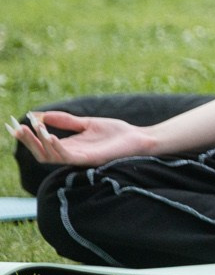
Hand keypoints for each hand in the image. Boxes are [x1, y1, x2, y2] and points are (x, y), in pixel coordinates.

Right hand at [8, 110, 153, 167]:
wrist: (139, 138)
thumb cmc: (115, 133)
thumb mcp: (87, 123)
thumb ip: (66, 120)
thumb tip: (41, 114)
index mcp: (69, 146)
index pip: (41, 144)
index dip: (28, 136)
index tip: (15, 124)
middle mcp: (71, 154)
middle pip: (41, 153)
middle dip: (28, 141)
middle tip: (17, 128)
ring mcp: (79, 158)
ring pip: (51, 156)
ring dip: (40, 143)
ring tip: (33, 128)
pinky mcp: (90, 159)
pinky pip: (68, 156)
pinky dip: (57, 147)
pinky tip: (51, 136)